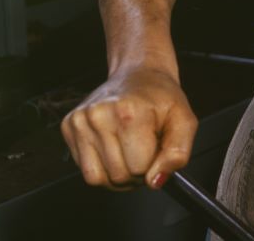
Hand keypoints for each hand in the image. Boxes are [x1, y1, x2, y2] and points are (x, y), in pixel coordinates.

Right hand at [60, 66, 196, 190]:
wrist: (139, 73)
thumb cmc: (161, 97)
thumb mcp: (184, 121)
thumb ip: (178, 153)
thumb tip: (156, 181)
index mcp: (130, 112)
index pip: (140, 168)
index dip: (154, 165)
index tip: (156, 150)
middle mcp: (100, 115)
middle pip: (118, 176)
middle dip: (136, 171)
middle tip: (144, 150)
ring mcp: (80, 120)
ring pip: (97, 178)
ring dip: (117, 174)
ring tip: (129, 150)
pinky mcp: (69, 126)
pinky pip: (85, 169)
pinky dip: (101, 166)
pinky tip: (113, 146)